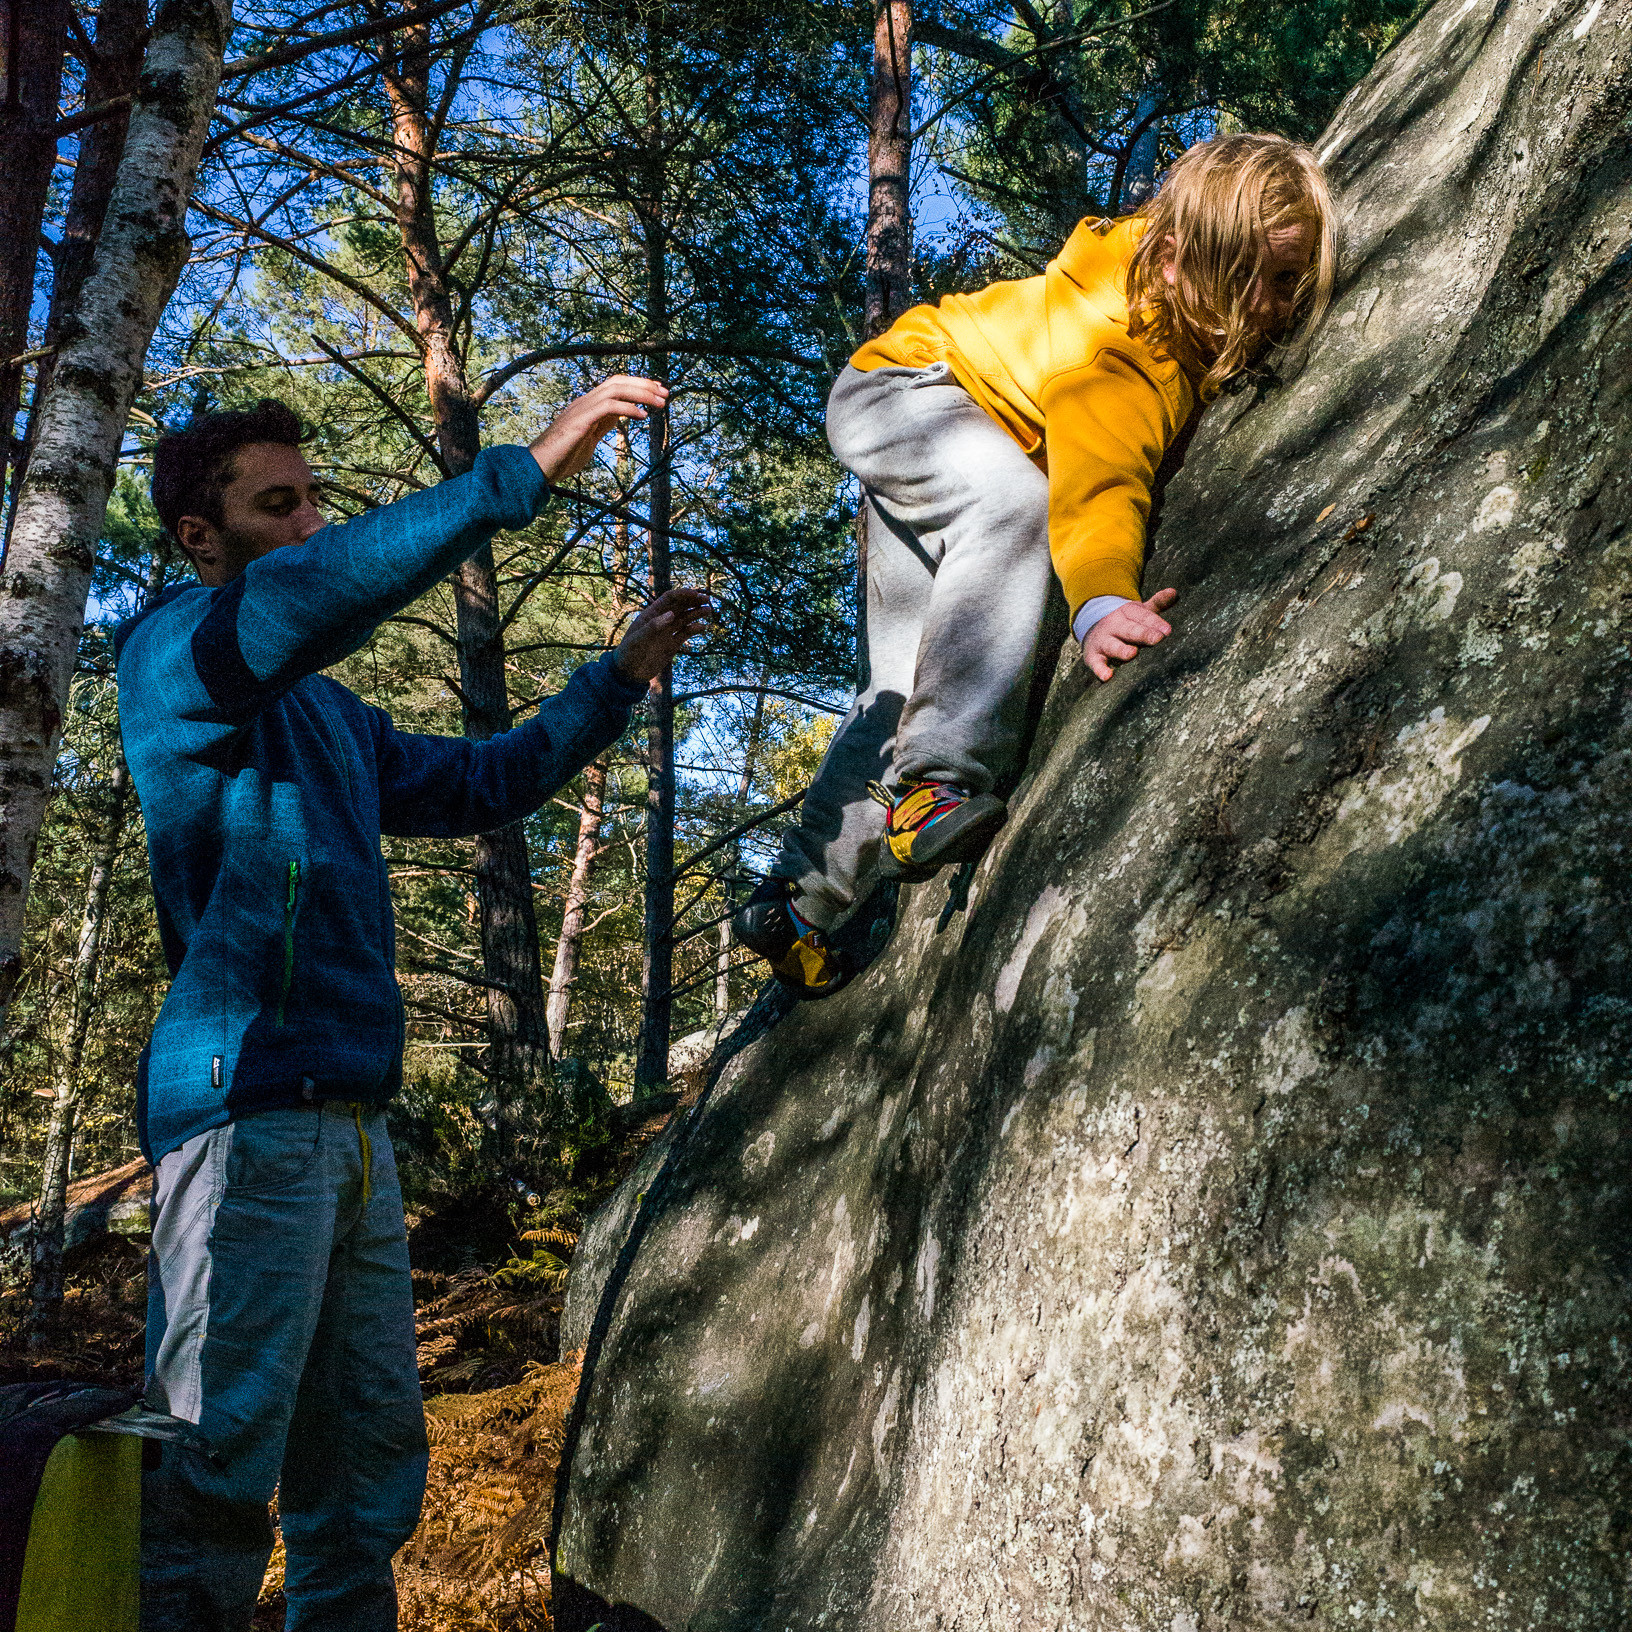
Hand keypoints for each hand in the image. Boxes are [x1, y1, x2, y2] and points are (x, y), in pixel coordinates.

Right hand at [529, 374, 669, 481]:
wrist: (537, 467)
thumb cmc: (561, 457)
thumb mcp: (589, 438)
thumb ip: (602, 425)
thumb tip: (618, 418)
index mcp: (587, 405)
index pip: (615, 386)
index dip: (638, 385)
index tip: (658, 391)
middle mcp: (585, 402)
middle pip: (618, 381)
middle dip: (644, 385)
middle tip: (666, 393)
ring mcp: (581, 409)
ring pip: (615, 389)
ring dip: (641, 394)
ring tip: (660, 403)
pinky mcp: (580, 420)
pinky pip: (608, 406)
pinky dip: (628, 408)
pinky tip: (643, 416)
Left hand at [614, 587, 712, 681]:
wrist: (628, 674)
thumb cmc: (628, 654)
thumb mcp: (638, 640)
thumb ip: (654, 626)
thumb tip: (672, 614)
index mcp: (651, 615)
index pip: (669, 599)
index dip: (683, 595)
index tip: (696, 595)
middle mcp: (661, 621)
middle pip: (680, 606)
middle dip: (693, 601)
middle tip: (707, 599)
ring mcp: (667, 633)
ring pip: (685, 619)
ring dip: (696, 613)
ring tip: (708, 611)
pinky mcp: (672, 645)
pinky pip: (685, 634)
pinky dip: (695, 629)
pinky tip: (703, 627)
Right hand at [1081, 587, 1177, 681]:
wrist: (1092, 627)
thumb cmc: (1126, 622)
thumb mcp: (1139, 611)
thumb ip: (1157, 603)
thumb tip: (1174, 592)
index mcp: (1127, 612)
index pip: (1143, 617)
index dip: (1155, 623)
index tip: (1167, 631)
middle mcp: (1114, 625)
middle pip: (1129, 629)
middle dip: (1143, 634)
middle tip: (1157, 639)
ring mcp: (1103, 641)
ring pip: (1113, 646)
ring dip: (1122, 650)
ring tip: (1132, 653)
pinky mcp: (1093, 656)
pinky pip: (1096, 664)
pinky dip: (1100, 670)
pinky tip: (1107, 677)